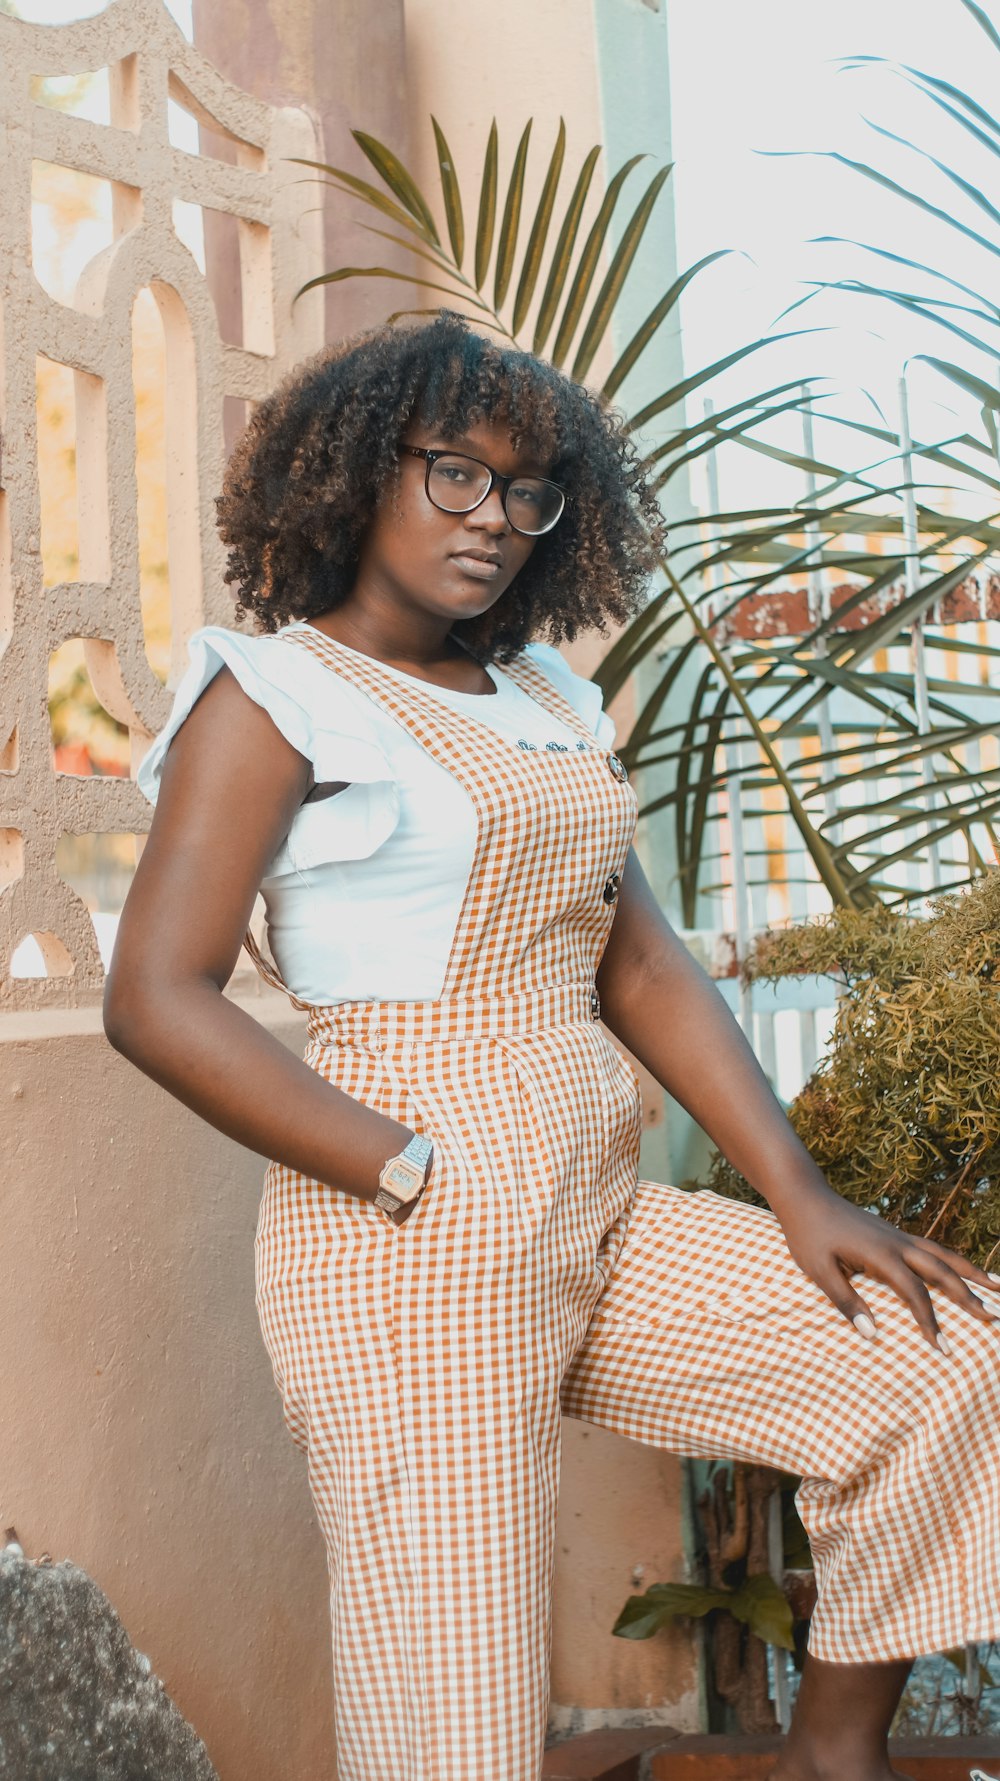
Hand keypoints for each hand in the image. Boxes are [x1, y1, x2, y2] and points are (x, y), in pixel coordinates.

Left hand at [774, 1176, 999, 1351]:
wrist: (805, 1196)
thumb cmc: (808, 1235)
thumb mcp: (818, 1271)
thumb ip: (845, 1302)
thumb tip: (872, 1335)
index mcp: (881, 1254)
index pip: (915, 1293)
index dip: (931, 1321)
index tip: (943, 1347)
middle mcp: (898, 1243)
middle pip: (942, 1271)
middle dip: (969, 1296)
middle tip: (993, 1318)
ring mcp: (899, 1236)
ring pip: (944, 1255)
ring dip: (972, 1271)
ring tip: (998, 1286)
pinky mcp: (895, 1233)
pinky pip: (933, 1248)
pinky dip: (953, 1260)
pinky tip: (963, 1269)